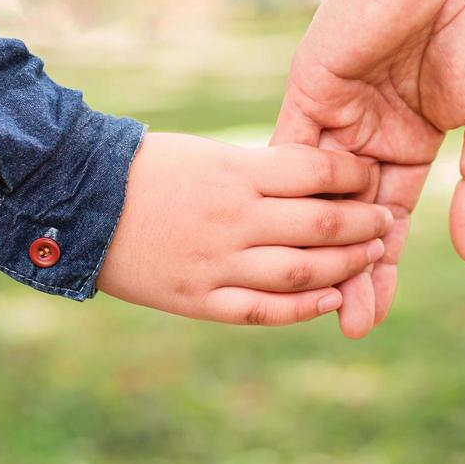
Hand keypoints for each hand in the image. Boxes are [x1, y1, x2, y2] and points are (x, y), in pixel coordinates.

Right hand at [97, 132, 392, 324]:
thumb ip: (256, 170)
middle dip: (363, 223)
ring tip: (370, 256)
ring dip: (345, 266)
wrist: (78, 203)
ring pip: (302, 272)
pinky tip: (332, 300)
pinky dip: (303, 309)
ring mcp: (217, 263)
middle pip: (321, 225)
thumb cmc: (145, 169)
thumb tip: (315, 179)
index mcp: (234, 171)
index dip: (352, 173)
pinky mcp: (199, 299)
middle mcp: (233, 218)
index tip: (371, 174)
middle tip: (387, 219)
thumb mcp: (205, 153)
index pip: (315, 170)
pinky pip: (263, 310)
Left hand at [272, 0, 464, 337]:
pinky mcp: (309, 89)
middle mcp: (368, 131)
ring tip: (317, 299)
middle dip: (350, 272)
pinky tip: (282, 240)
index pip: (391, 218)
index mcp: (412, 138)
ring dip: (316, 245)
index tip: (371, 319)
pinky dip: (285, 195)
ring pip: (316, 196)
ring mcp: (336, 112)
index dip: (383, 268)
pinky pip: (289, 152)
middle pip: (349, 218)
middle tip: (348, 327)